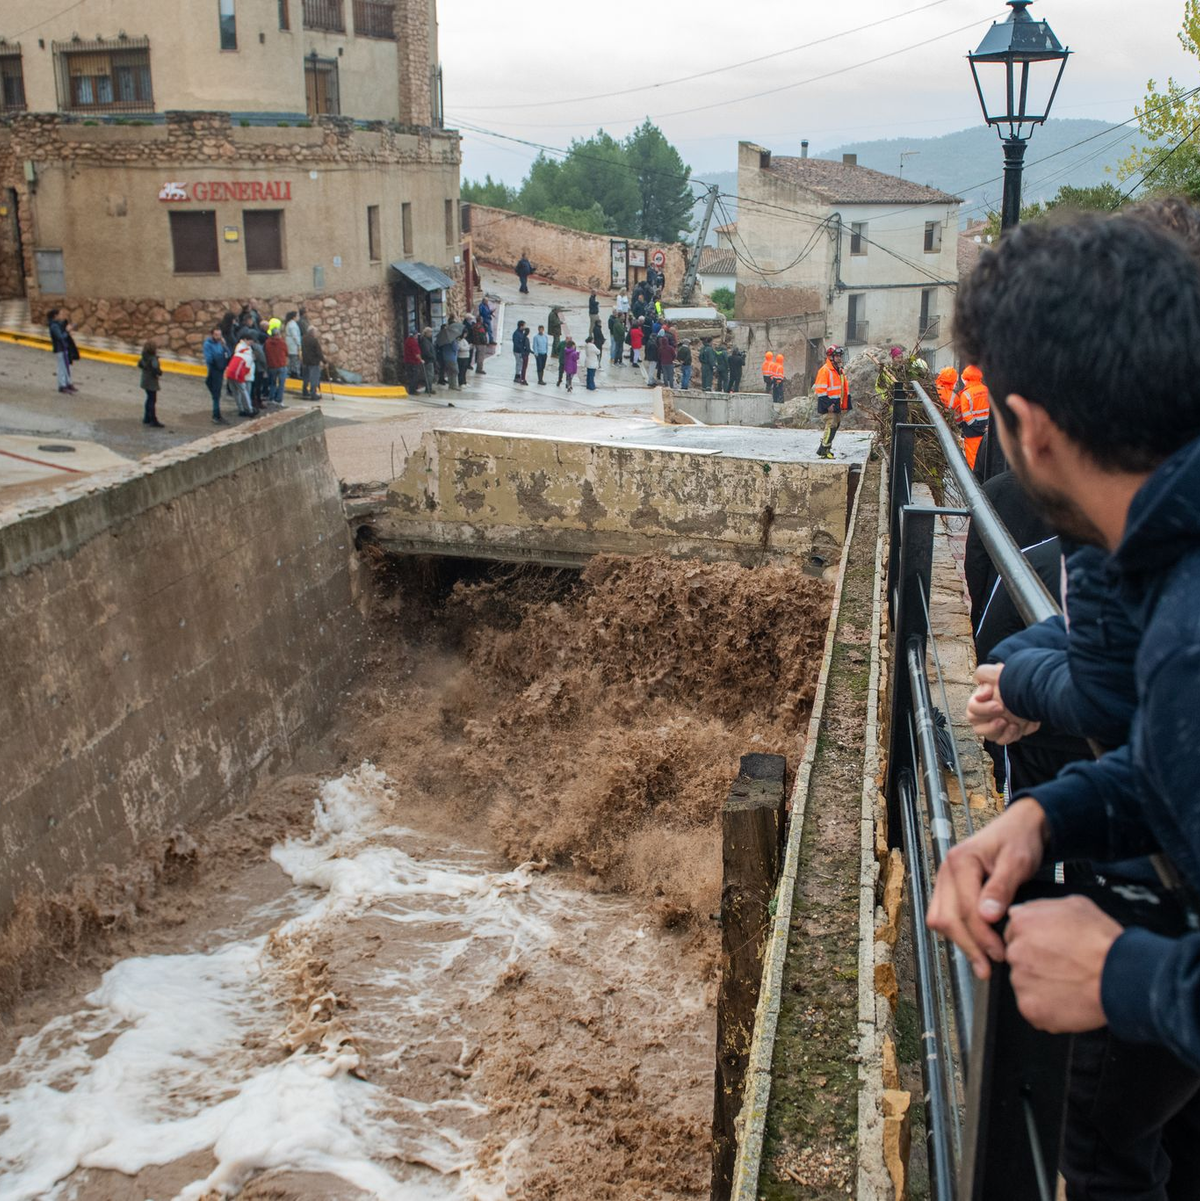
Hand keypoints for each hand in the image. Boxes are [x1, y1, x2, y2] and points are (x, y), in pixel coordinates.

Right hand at [927, 798, 1047, 977]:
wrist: (1020, 827)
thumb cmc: (1020, 841)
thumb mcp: (1017, 861)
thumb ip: (1001, 887)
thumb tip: (987, 916)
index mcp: (960, 861)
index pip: (964, 908)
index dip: (981, 935)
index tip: (1001, 954)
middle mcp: (945, 871)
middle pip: (945, 917)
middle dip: (967, 945)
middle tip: (989, 968)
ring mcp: (945, 880)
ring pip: (940, 919)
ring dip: (960, 942)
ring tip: (984, 963)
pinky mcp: (950, 889)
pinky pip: (944, 916)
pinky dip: (958, 934)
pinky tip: (978, 947)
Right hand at [968, 663, 1040, 744]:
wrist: (1034, 691)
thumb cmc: (1013, 682)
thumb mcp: (998, 673)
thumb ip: (984, 673)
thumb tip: (977, 684)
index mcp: (980, 702)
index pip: (972, 710)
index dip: (982, 709)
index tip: (998, 705)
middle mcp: (985, 716)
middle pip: (977, 727)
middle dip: (990, 724)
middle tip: (1003, 717)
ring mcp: (996, 727)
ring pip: (990, 737)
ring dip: (999, 731)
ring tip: (1011, 724)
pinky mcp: (1007, 734)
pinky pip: (1003, 741)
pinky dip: (1010, 736)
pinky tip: (1018, 726)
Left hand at [1005, 896, 1121, 1031]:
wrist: (1121, 978)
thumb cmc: (1103, 943)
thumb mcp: (1074, 905)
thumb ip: (1042, 907)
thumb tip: (1028, 911)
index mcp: (1022, 923)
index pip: (1015, 932)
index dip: (1035, 941)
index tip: (1049, 949)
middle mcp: (1016, 951)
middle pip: (1018, 957)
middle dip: (1036, 962)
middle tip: (1062, 967)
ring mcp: (1021, 981)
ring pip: (1025, 983)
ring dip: (1041, 984)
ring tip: (1069, 983)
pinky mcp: (1030, 1008)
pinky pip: (1033, 1007)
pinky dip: (1047, 1007)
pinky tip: (1067, 999)